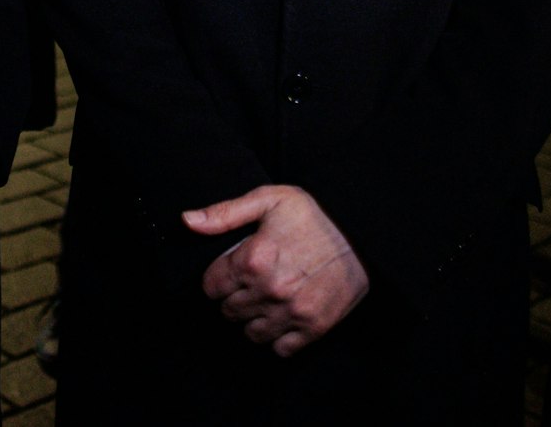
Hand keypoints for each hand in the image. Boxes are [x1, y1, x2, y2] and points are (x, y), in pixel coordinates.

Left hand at [184, 185, 368, 355]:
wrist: (364, 233)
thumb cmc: (315, 214)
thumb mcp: (268, 200)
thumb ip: (224, 213)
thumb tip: (186, 222)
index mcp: (253, 259)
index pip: (211, 287)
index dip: (218, 277)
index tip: (232, 270)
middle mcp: (270, 290)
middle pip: (228, 311)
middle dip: (234, 297)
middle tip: (251, 282)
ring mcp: (292, 312)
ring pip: (250, 333)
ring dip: (253, 319)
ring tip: (266, 300)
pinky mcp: (313, 328)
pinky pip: (279, 349)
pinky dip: (277, 337)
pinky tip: (283, 316)